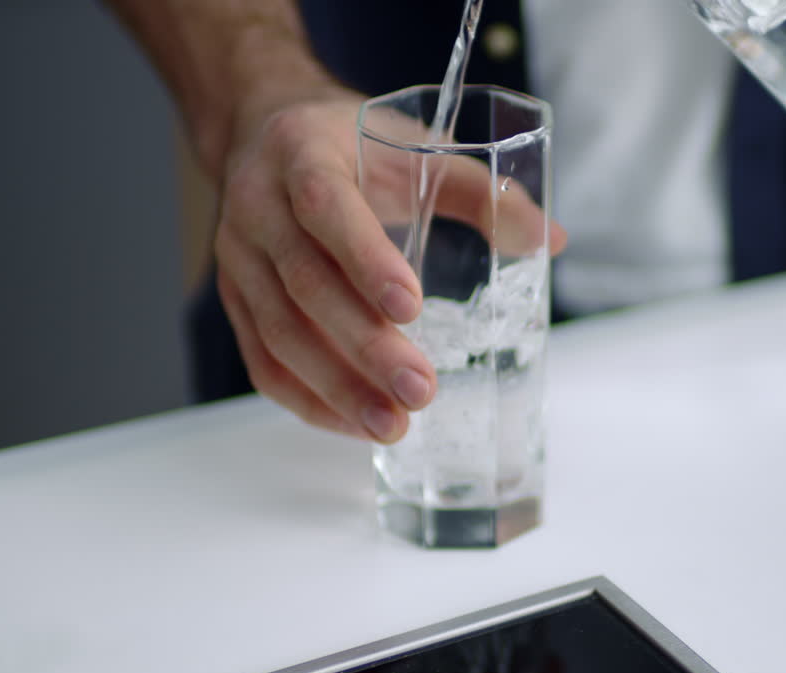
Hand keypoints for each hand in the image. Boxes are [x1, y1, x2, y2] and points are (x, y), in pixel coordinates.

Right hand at [213, 89, 564, 442]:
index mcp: (302, 154)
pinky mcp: (235, 300)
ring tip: (392, 424)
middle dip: (364, 345)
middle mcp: (258, 207)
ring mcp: (238, 258)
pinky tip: (354, 424)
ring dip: (336, 386)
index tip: (411, 308)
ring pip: (279, 332)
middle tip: (421, 390)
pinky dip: (307, 399)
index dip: (365, 259)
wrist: (264, 134)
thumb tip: (550, 239)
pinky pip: (263, 359)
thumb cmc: (354, 146)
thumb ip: (482, 193)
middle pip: (305, 284)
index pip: (326, 208)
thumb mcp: (416, 149)